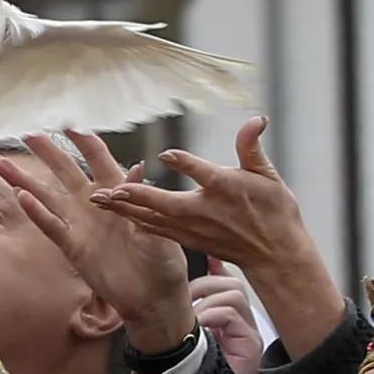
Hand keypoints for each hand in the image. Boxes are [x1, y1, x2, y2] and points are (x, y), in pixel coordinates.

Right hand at [0, 131, 194, 352]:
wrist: (154, 297)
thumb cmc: (163, 260)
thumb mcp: (159, 226)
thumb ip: (143, 199)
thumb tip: (137, 167)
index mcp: (119, 191)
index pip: (97, 157)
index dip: (83, 140)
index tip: (67, 125)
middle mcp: (95, 203)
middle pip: (65, 170)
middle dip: (46, 152)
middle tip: (26, 135)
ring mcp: (80, 224)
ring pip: (47, 196)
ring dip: (25, 181)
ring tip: (1, 164)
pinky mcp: (73, 246)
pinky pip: (51, 226)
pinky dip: (36, 213)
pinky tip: (20, 197)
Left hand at [97, 118, 345, 358]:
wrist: (275, 254)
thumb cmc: (274, 210)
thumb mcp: (268, 175)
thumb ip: (252, 146)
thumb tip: (256, 118)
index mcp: (227, 189)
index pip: (204, 173)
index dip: (185, 163)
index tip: (166, 155)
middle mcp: (207, 211)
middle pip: (167, 203)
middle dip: (137, 196)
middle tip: (109, 190)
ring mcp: (195, 228)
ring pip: (154, 218)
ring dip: (126, 210)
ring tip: (98, 200)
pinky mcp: (189, 239)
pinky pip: (157, 230)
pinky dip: (135, 221)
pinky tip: (116, 214)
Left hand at [190, 261, 264, 373]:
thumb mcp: (185, 342)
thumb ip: (182, 320)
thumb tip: (164, 296)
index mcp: (227, 320)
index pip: (224, 281)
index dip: (213, 265)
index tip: (202, 254)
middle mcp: (242, 322)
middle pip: (231, 282)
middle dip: (204, 284)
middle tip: (185, 302)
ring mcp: (249, 332)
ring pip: (233, 293)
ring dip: (206, 301)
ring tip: (192, 320)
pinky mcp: (250, 344)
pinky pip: (232, 314)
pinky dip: (211, 316)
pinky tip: (200, 329)